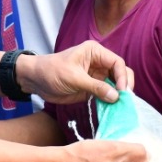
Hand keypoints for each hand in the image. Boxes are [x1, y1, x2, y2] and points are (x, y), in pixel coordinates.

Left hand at [17, 40, 132, 104]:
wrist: (35, 80)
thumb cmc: (52, 72)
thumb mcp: (74, 78)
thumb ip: (95, 87)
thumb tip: (116, 96)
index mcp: (95, 52)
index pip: (117, 62)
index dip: (122, 77)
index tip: (122, 92)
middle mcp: (99, 63)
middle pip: (120, 73)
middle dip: (125, 85)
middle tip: (125, 100)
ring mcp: (97, 76)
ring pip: (116, 84)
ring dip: (119, 95)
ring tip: (121, 107)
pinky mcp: (92, 88)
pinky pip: (106, 94)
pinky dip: (111, 101)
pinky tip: (113, 109)